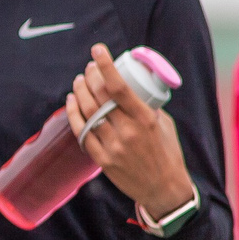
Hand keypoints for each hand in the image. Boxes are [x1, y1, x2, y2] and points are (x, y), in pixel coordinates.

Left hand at [65, 45, 194, 223]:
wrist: (164, 189)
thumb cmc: (167, 152)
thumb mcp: (164, 125)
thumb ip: (146, 106)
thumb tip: (130, 86)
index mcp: (145, 119)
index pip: (118, 87)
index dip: (105, 65)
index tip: (97, 50)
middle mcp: (127, 131)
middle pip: (98, 96)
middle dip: (90, 76)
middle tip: (89, 67)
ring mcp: (112, 146)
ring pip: (86, 112)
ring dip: (79, 92)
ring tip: (79, 81)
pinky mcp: (102, 159)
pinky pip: (81, 131)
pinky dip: (74, 113)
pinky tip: (72, 102)